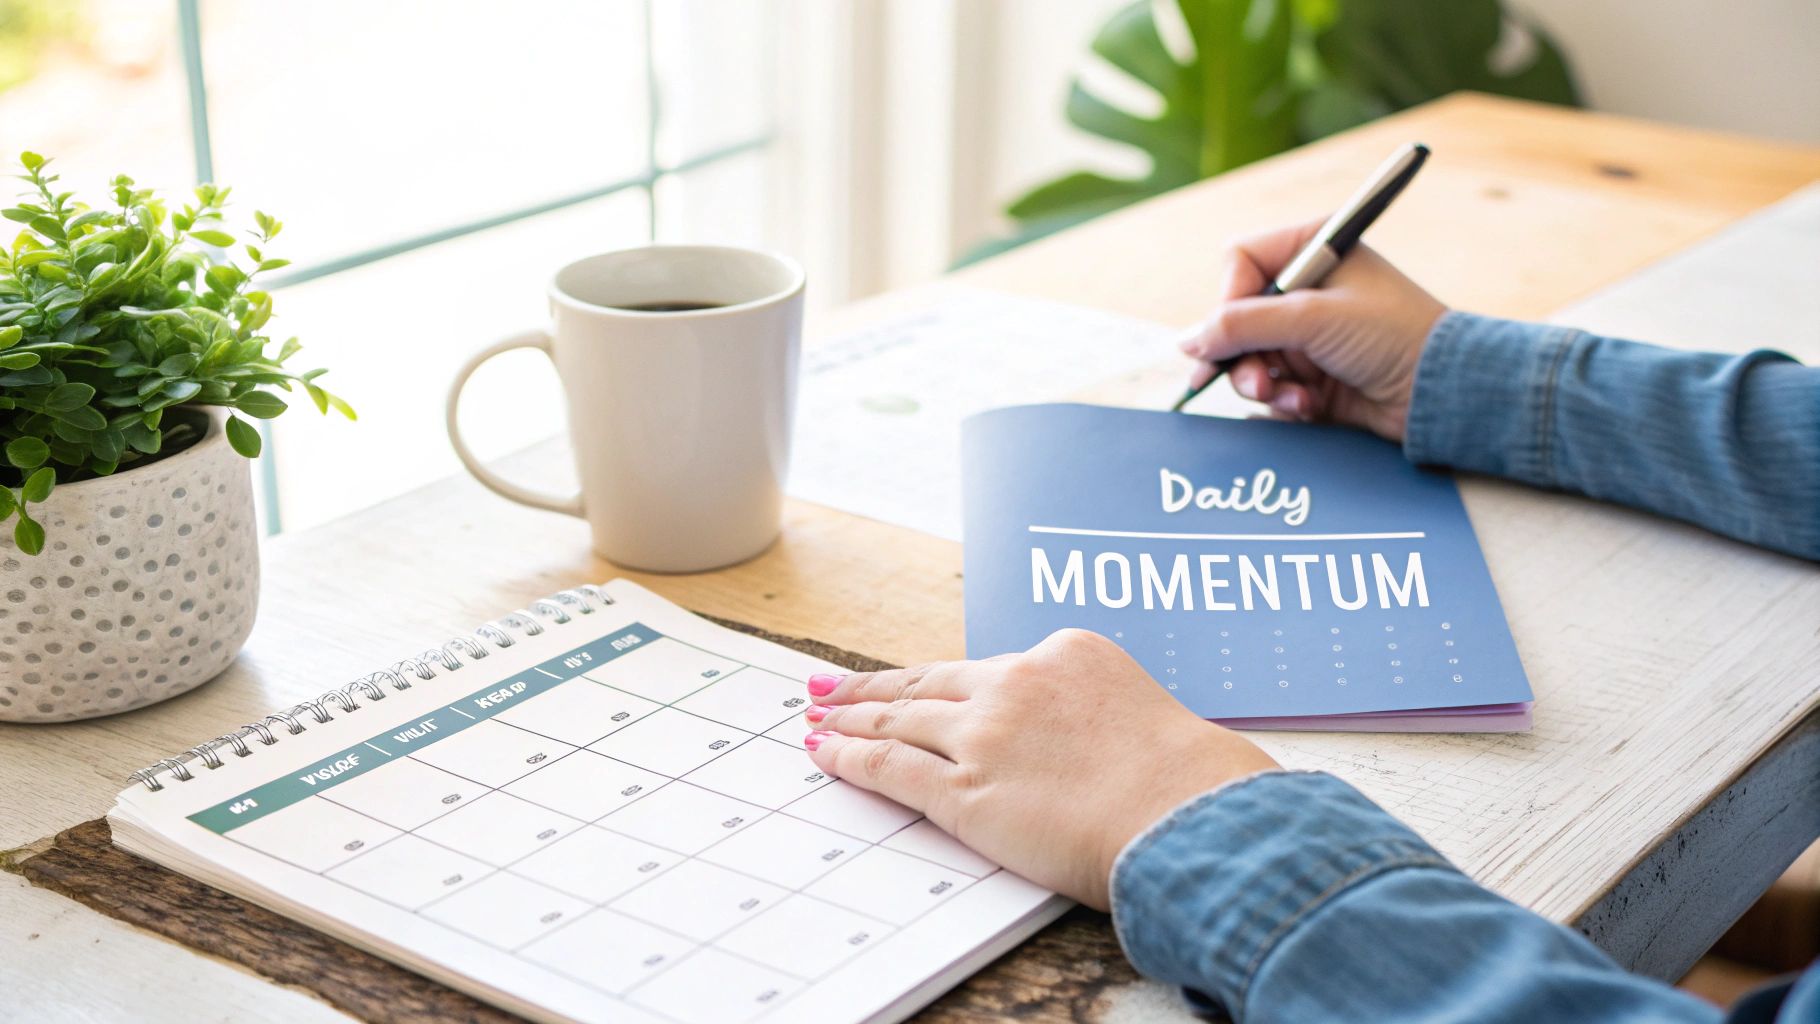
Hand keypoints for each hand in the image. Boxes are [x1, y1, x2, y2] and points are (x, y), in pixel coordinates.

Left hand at [800, 629, 1278, 909]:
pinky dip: (850, 757)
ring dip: (849, 717)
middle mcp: (1017, 682)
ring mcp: (985, 734)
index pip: (985, 669)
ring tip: (817, 717)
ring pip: (899, 718)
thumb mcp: (1138, 713)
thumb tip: (1068, 742)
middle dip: (873, 686)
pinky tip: (825, 753)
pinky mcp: (964, 790)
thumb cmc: (1187, 782)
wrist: (1187, 814)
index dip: (936, 678)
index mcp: (1065, 654)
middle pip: (927, 681)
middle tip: (829, 686)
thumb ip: (1089, 713)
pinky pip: (890, 766)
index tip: (908, 680)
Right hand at [1181, 219, 1447, 441]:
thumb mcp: (1313, 320)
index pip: (1240, 263)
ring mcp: (1308, 334)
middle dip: (1244, 355)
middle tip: (1259, 381)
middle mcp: (1307, 289)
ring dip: (1262, 383)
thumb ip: (1243, 325)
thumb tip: (1188, 341)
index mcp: (1313, 250)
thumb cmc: (1393, 335)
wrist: (1442, 392)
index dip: (1229, 300)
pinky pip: (1271, 387)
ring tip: (1288, 398)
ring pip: (1249, 358)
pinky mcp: (1312, 375)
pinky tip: (1310, 407)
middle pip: (1237, 317)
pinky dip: (1284, 401)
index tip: (1230, 332)